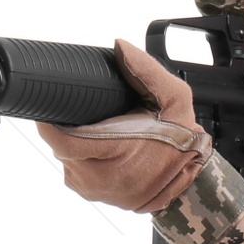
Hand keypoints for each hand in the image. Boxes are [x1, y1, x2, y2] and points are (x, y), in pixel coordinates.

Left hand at [36, 39, 214, 213]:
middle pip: (59, 146)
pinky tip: (100, 149)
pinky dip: (81, 159)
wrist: (194, 182)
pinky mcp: (94, 196)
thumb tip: (119, 47)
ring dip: (73, 143)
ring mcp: (96, 190)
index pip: (61, 139)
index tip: (52, 104)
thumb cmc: (182, 142)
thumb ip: (147, 70)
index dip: (49, 121)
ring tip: (98, 132)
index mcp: (115, 153)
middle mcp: (101, 178)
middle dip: (66, 128)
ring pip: (65, 159)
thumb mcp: (175, 98)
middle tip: (85, 114)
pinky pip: (73, 172)